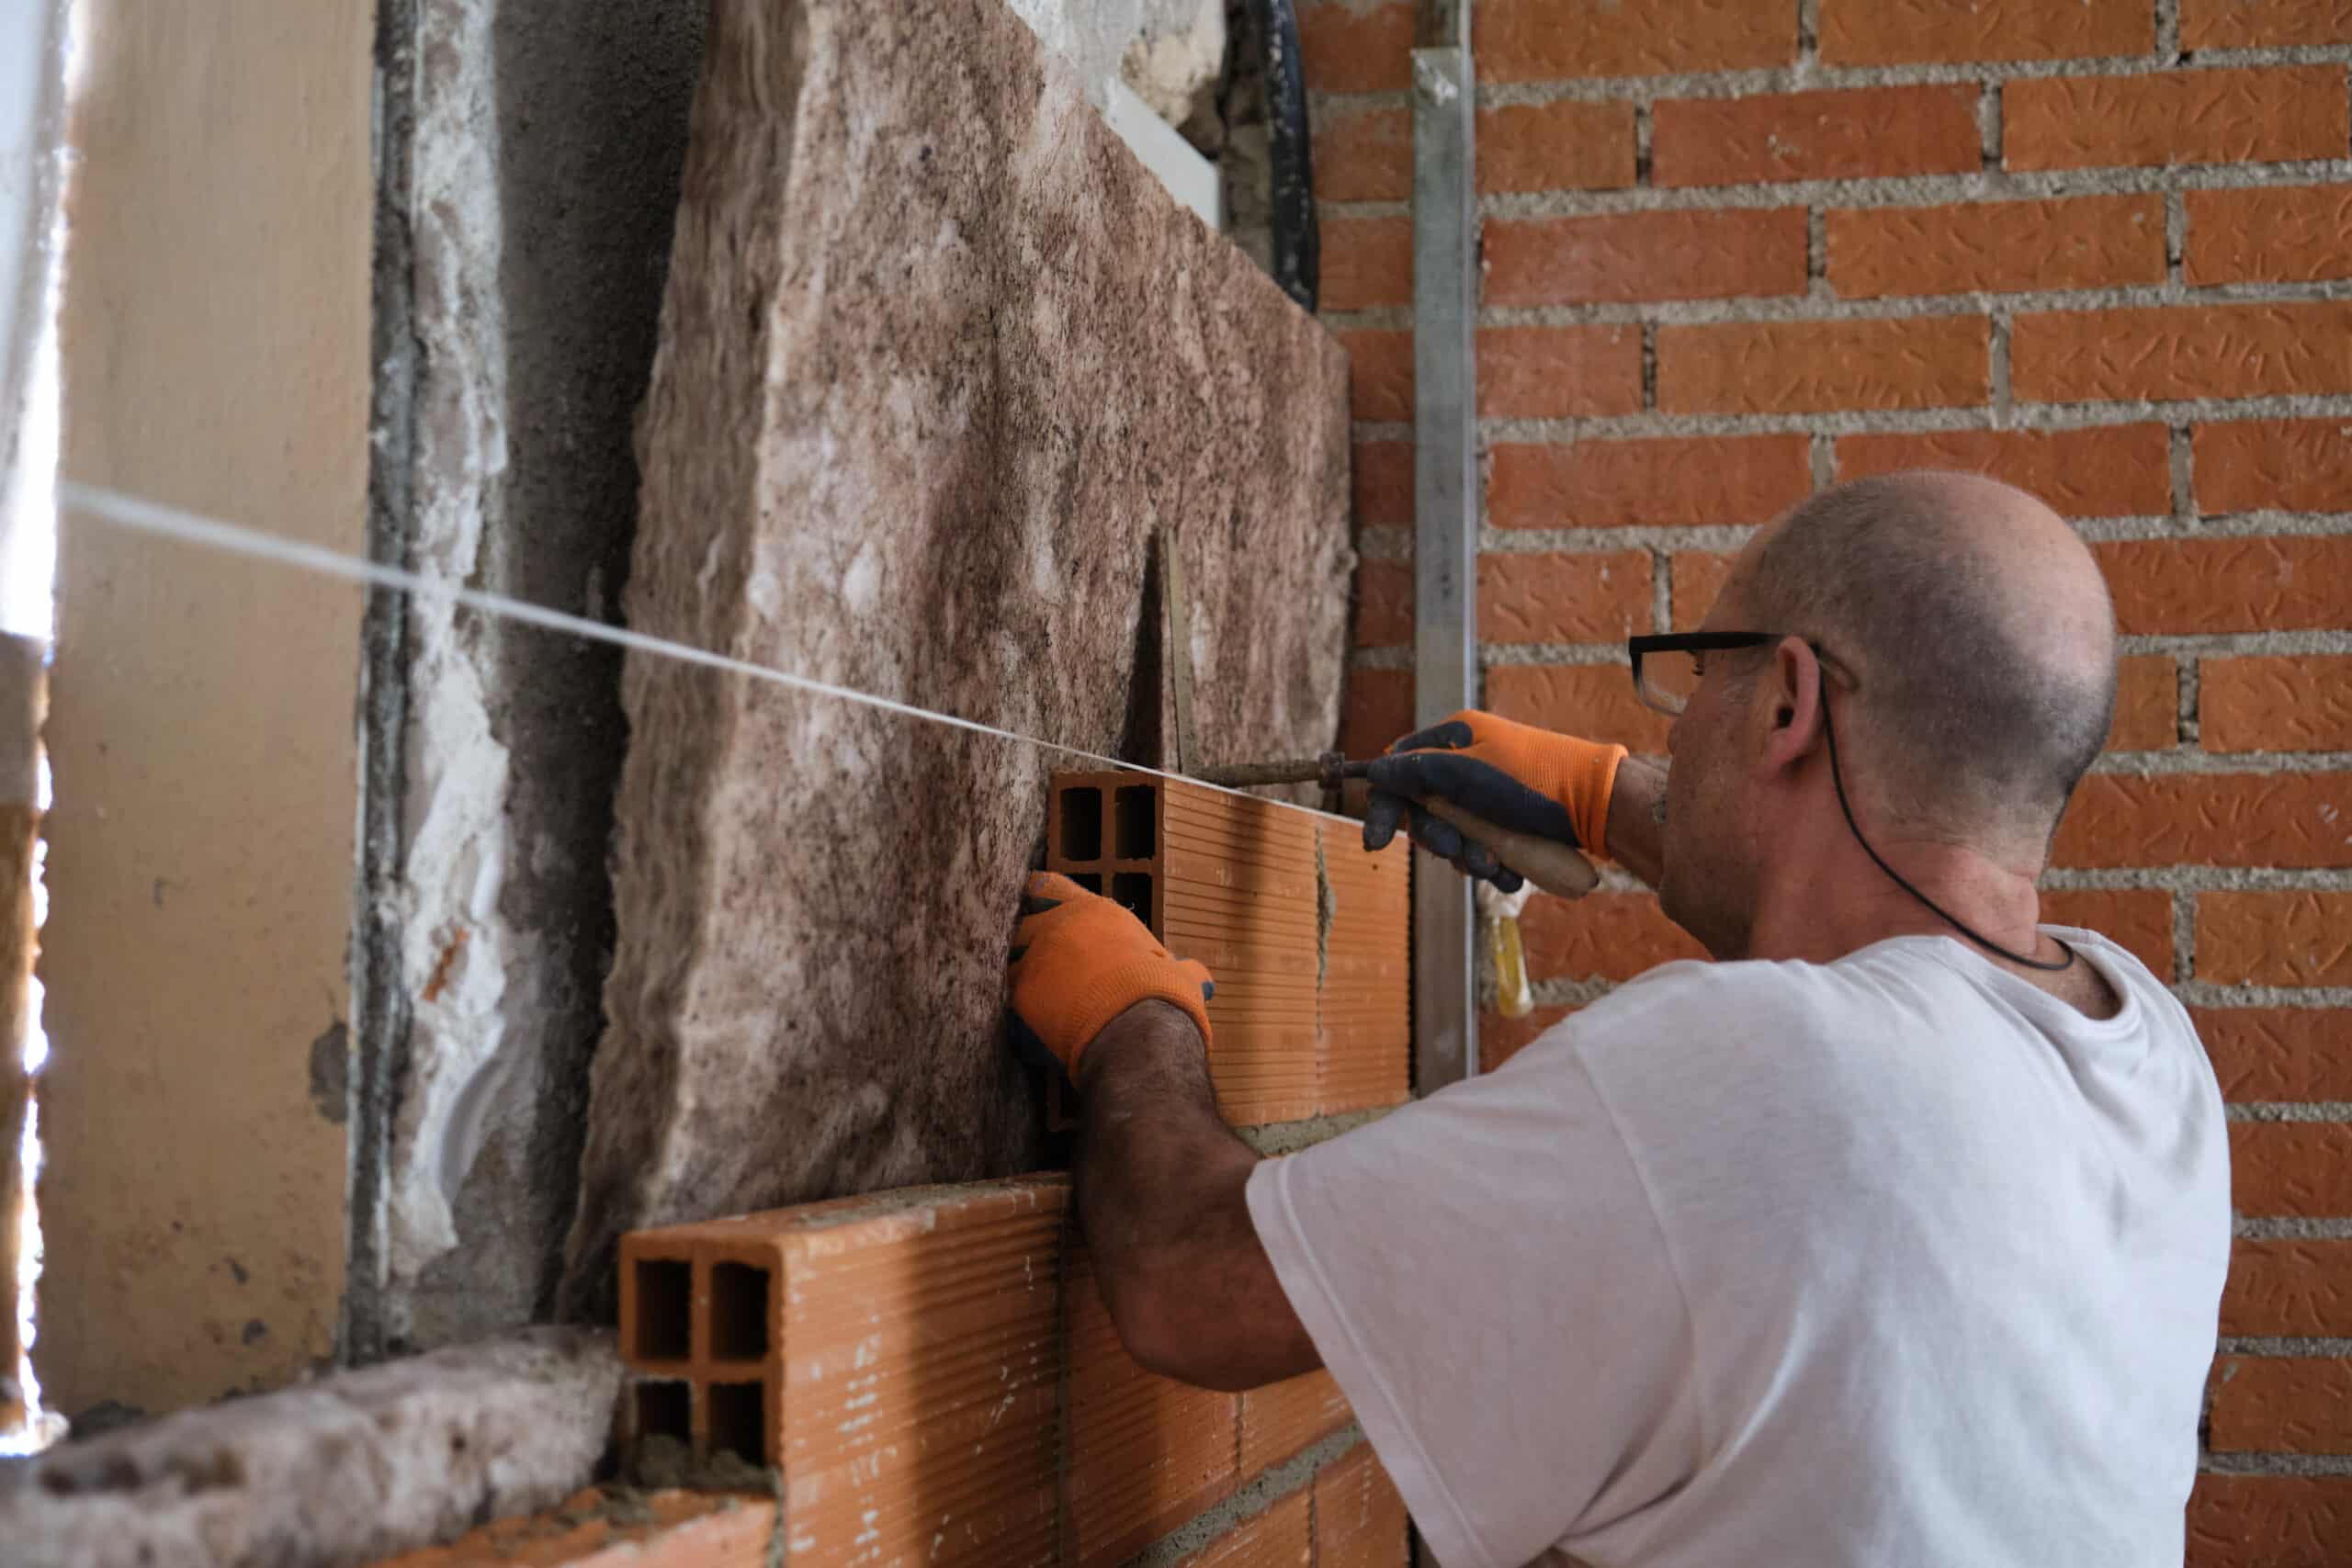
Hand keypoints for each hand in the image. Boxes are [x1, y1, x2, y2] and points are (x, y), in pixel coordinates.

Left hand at [1008, 872, 1214, 1079]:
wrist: (1140, 1033)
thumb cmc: (1165, 997)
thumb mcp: (1181, 977)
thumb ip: (1183, 971)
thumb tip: (1201, 979)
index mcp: (1094, 914)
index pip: (1050, 886)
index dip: (1040, 898)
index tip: (1035, 909)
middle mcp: (1057, 928)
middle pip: (1021, 925)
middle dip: (1025, 945)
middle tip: (1038, 967)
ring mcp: (1033, 961)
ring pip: (1007, 962)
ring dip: (1016, 978)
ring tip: (1032, 1002)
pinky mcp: (1018, 998)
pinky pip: (1005, 1004)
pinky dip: (1015, 1017)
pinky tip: (1028, 1033)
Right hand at [1363, 711, 1626, 889]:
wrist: (1601, 808)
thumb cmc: (1534, 785)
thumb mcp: (1468, 775)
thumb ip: (1417, 772)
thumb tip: (1373, 774)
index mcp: (1457, 738)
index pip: (1402, 770)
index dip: (1387, 806)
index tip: (1376, 843)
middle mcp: (1470, 763)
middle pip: (1426, 809)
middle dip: (1441, 839)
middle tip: (1459, 853)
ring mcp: (1491, 793)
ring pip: (1455, 834)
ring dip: (1468, 856)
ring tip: (1494, 867)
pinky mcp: (1511, 820)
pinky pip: (1483, 846)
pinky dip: (1492, 863)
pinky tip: (1510, 873)